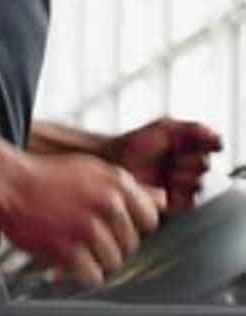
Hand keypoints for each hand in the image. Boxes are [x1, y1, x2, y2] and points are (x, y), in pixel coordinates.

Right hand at [0, 151, 165, 286]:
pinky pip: (94, 276)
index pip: (150, 219)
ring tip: (76, 241)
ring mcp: (87, 226)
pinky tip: (68, 253)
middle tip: (86, 232)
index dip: (133, 225)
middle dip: (112, 243)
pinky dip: (81, 271)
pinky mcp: (68, 248)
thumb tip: (162, 200)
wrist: (9, 182)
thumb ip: (130, 187)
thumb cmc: (51, 176)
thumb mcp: (93, 171)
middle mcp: (107, 202)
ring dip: (96, 258)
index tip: (114, 224)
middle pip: (132, 245)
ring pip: (114, 262)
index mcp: (116, 181)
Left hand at [107, 116, 221, 212]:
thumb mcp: (164, 129)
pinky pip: (190, 202)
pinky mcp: (175, 200)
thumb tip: (217, 137)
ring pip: (198, 185)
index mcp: (188, 143)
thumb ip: (192, 130)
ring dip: (181, 178)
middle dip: (186, 162)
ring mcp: (181, 182)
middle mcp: (186, 162)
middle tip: (169, 159)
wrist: (113, 164)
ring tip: (165, 173)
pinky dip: (180, 196)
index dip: (199, 145)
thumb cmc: (133, 144)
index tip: (182, 144)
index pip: (211, 145)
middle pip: (204, 166)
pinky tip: (166, 189)